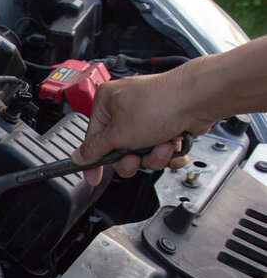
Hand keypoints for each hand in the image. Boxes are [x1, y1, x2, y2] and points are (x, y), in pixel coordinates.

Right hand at [72, 63, 213, 185]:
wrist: (199, 99)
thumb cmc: (160, 104)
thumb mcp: (118, 134)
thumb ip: (95, 150)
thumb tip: (78, 157)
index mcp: (107, 102)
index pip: (93, 138)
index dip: (95, 161)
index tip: (93, 178)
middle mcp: (125, 107)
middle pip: (118, 149)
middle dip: (132, 158)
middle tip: (136, 156)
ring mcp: (147, 116)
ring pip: (140, 152)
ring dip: (152, 156)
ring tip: (162, 145)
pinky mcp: (165, 123)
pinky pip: (157, 149)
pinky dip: (166, 152)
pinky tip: (173, 144)